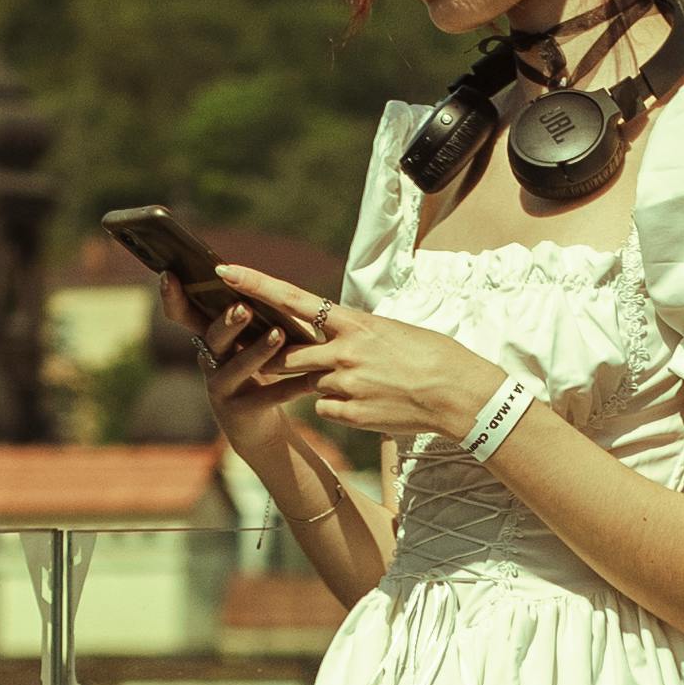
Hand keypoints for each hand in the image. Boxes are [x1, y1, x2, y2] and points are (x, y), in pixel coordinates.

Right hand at [176, 281, 324, 440]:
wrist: (260, 430)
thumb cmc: (261, 374)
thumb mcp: (254, 341)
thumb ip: (260, 315)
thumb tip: (276, 285)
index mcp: (211, 338)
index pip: (184, 314)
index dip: (173, 296)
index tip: (169, 273)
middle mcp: (209, 361)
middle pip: (213, 337)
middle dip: (228, 322)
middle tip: (244, 307)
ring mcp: (221, 389)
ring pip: (237, 367)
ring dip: (257, 350)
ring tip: (279, 334)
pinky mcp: (238, 414)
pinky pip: (266, 398)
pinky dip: (289, 387)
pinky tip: (309, 380)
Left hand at [220, 269, 496, 444]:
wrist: (459, 394)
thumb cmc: (431, 356)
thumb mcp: (389, 331)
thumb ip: (352, 335)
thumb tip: (330, 342)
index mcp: (353, 323)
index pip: (292, 299)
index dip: (255, 284)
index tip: (224, 271)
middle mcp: (342, 352)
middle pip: (288, 355)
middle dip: (284, 359)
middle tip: (300, 359)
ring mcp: (344, 385)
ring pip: (312, 385)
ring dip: (328, 384)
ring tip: (368, 382)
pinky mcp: (350, 414)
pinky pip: (328, 410)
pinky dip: (342, 408)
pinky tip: (374, 404)